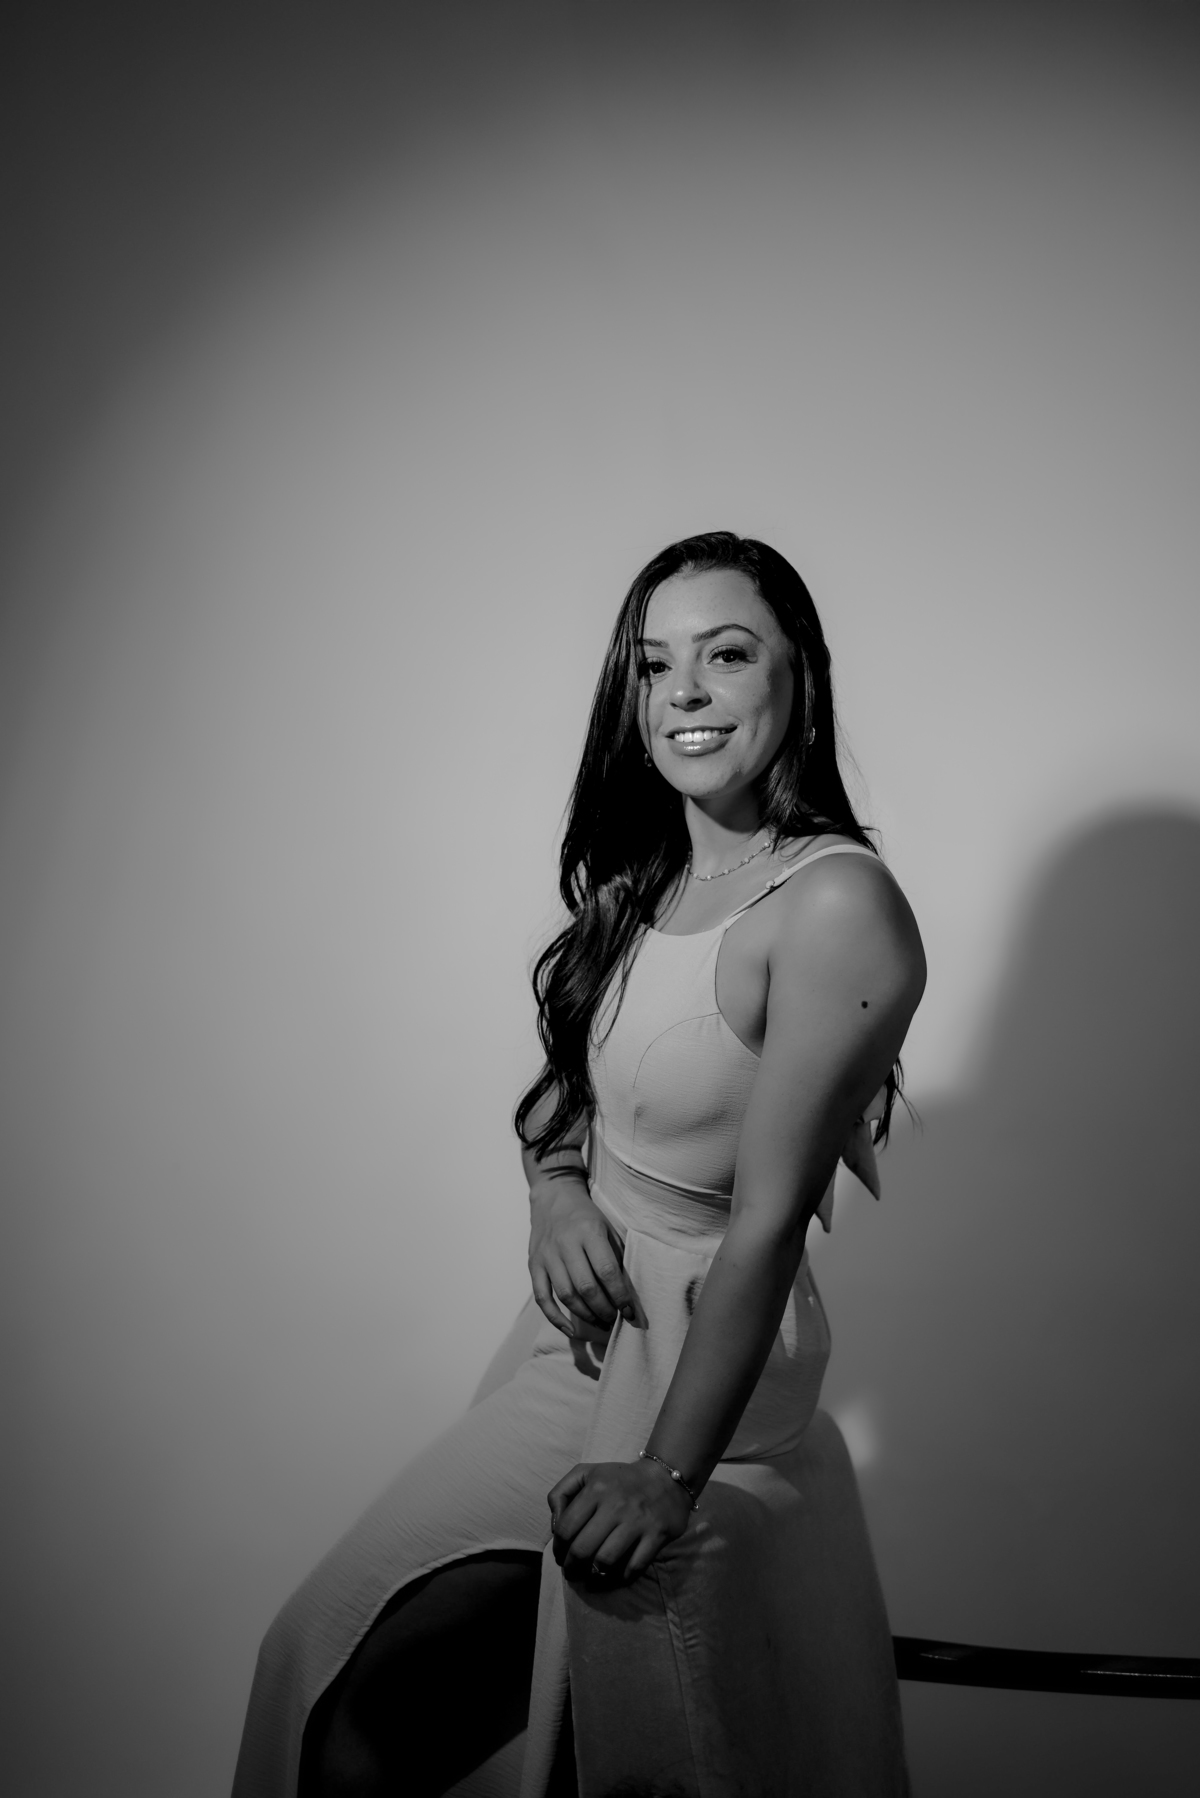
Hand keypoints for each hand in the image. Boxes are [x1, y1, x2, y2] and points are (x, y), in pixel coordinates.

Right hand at [528, 1179, 638, 1336]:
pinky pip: (542, 1297)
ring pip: (566, 1295)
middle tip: (614, 1320)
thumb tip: (626, 1293)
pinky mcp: (534, 1264)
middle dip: (604, 1310)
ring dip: (586, 1315)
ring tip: (601, 1323)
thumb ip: (615, 1257)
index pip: (607, 1271)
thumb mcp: (608, 1227)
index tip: (630, 1312)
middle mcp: (566, 1244)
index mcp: (589, 1232)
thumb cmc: (587, 1216)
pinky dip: (555, 1317)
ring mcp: (547, 1255)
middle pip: (586, 1287)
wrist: (554, 1197)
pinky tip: (571, 1329)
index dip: (620, 1296)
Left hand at [548, 1458, 693, 1583]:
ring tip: (589, 1577)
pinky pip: (634, 1567)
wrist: (665, 1476)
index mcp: (596, 1489)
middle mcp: (615, 1505)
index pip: (566, 1528)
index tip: (560, 1556)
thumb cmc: (619, 1479)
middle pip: (583, 1549)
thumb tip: (554, 1526)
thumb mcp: (586, 1472)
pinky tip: (613, 1577)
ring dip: (593, 1575)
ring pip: (606, 1561)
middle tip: (571, 1573)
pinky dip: (620, 1578)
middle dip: (571, 1567)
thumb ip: (561, 1492)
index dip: (558, 1548)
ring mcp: (637, 1521)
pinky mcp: (657, 1534)